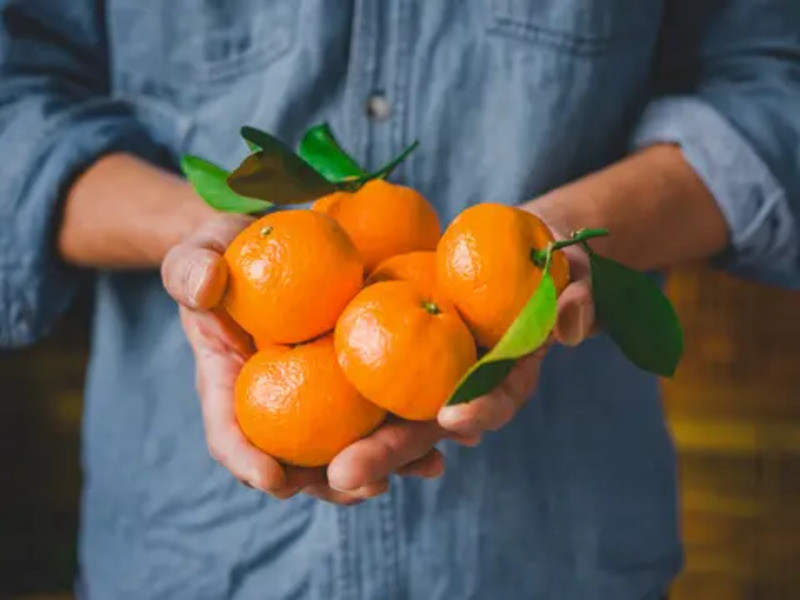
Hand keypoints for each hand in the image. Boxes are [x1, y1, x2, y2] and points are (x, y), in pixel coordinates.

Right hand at [161, 214, 451, 503]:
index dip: (246, 459)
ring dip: (383, 463)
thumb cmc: (227, 251)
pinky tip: (447, 438)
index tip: (272, 480)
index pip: (230, 430)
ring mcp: (321, 392)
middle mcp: (280, 399)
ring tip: (418, 468)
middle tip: (360, 487)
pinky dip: (412, 429)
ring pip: (348, 445)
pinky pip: (382, 411)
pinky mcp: (357, 375)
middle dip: (328, 482)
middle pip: (297, 459)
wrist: (274, 243)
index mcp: (232, 383)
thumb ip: (190, 268)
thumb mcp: (198, 251)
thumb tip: (204, 286)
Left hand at [325, 222, 592, 493]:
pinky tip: (297, 428)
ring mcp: (424, 379)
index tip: (453, 419)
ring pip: (384, 418)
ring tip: (304, 466)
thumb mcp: (567, 271)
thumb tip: (569, 324)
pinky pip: (360, 383)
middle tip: (345, 475)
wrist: (509, 252)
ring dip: (347, 444)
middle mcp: (461, 390)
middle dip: (387, 453)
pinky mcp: (391, 357)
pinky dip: (332, 408)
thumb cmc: (542, 262)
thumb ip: (575, 296)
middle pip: (423, 427)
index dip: (478, 411)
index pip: (494, 399)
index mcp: (505, 376)